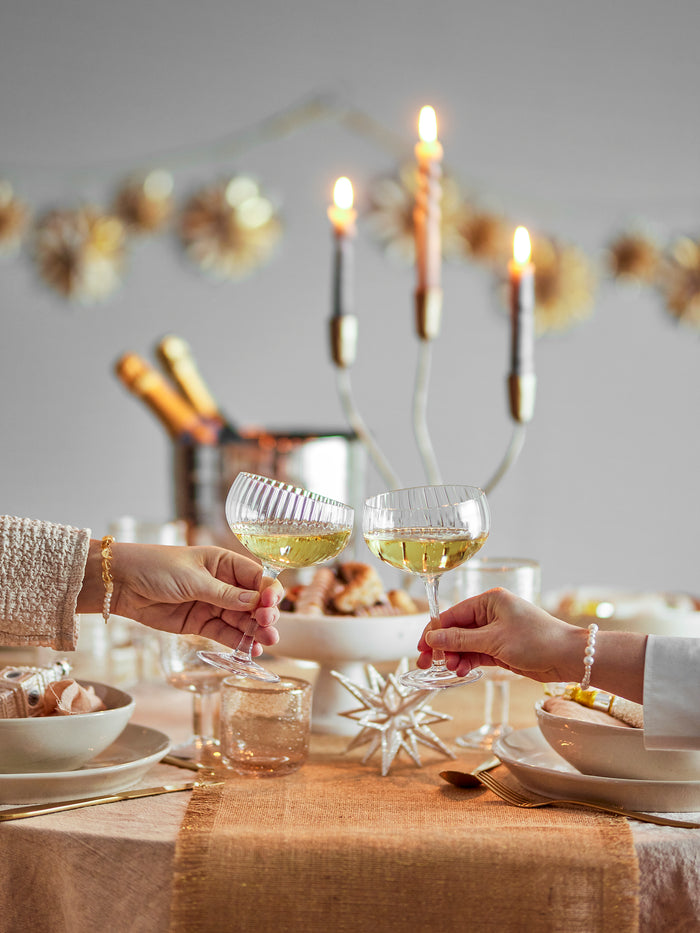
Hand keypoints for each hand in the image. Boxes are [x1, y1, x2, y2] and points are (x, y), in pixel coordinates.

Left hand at [100, 543, 282, 652]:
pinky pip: (224, 633)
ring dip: (255, 631)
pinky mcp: (199, 623)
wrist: (120, 583)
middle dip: (264, 614)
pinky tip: (252, 650)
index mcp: (224, 563)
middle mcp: (223, 584)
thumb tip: (255, 602)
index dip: (268, 590)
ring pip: (241, 620)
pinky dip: (238, 642)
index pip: (257, 577)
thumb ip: (223, 593)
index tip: (271, 604)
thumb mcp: (192, 578)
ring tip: (268, 643)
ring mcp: (212, 605)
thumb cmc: (156, 567)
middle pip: (253, 601)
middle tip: (269, 627)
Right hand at [416, 587, 582, 683]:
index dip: (434, 632)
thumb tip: (433, 638)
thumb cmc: (536, 640)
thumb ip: (460, 641)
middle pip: (456, 630)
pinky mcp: (501, 648)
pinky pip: (477, 653)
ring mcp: (496, 631)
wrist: (568, 657)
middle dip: (442, 647)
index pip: (452, 614)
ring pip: (465, 644)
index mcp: (489, 600)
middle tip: (426, 664)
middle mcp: (490, 613)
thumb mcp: (494, 640)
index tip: (421, 649)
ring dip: (455, 657)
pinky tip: (461, 671)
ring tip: (452, 670)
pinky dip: (467, 662)